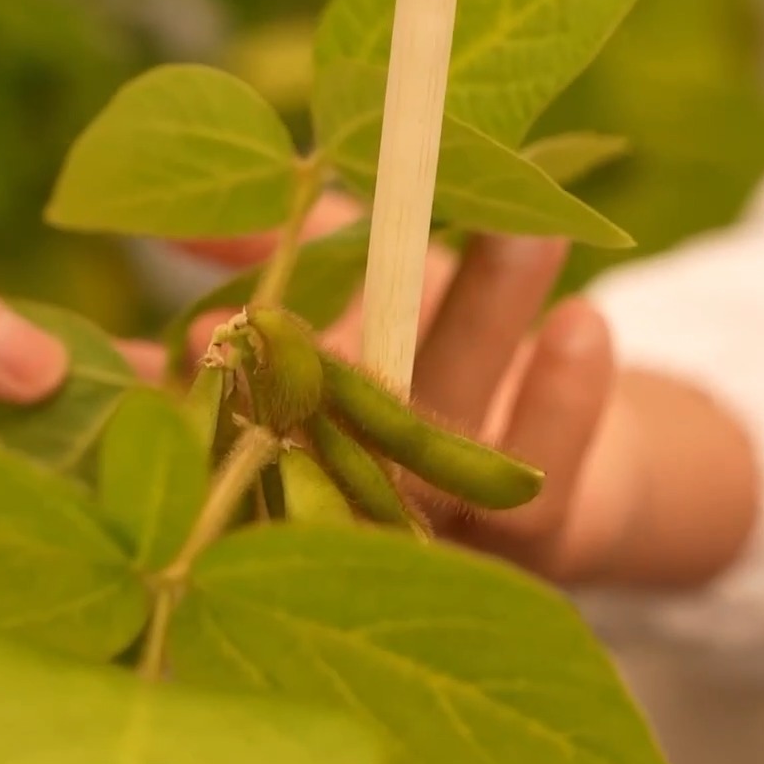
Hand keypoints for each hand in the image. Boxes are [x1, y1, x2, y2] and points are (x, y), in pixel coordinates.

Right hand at [168, 195, 638, 581]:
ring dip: (487, 321)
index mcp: (293, 437)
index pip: (214, 421)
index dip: (187, 388)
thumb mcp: (370, 280)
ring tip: (526, 230)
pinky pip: (537, 487)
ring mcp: (436, 533)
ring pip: (444, 435)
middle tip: (376, 240)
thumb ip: (293, 241)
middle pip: (336, 419)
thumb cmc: (451, 337)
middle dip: (350, 339)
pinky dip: (561, 400)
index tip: (192, 326)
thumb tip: (181, 215)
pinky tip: (583, 325)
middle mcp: (351, 500)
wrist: (578, 437)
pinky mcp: (528, 548)